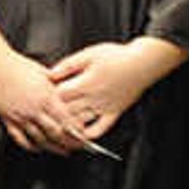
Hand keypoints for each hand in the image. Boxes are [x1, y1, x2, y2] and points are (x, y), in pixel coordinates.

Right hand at [0, 53, 93, 153]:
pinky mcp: (8, 120)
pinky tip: (38, 148)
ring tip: (63, 152)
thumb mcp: (45, 73)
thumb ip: (58, 86)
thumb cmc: (20, 67)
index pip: (66, 120)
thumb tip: (71, 93)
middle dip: (69, 143)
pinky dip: (31, 147)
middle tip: (78, 148)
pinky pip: (21, 139)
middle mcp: (34, 110)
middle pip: (56, 133)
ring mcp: (21, 117)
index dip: (77, 131)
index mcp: (46, 97)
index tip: (84, 137)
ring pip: (40, 140)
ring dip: (53, 148)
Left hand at [46, 41, 171, 135]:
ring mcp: (104, 107)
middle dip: (57, 111)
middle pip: (68, 111)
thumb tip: (50, 73)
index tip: (46, 93)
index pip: (60, 95)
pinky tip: (81, 134)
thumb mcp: (89, 54)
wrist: (142, 63)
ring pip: (81, 122)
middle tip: (49, 112)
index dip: (51, 94)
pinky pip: (101, 129)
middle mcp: (93, 98)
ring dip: (69, 124)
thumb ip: (68, 64)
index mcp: (85, 83)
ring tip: (60, 124)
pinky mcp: (114, 113)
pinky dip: (90, 134)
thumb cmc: (116, 56)